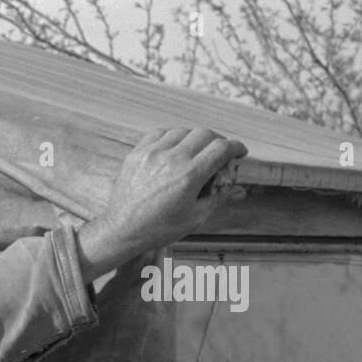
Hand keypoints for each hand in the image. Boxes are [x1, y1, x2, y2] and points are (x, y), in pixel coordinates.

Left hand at [77, 127, 247, 278]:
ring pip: (182, 130)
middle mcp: (171, 159)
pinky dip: (171, 137)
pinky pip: (158, 133)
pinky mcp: (136, 154)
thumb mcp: (195, 217)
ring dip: (194, 138)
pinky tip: (173, 149)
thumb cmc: (159, 228)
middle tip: (219, 153)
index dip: (236, 147)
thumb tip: (239, 189)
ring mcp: (151, 154)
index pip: (222, 147)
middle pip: (205, 134)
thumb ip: (219, 197)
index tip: (239, 152)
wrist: (122, 230)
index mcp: (189, 175)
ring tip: (195, 152)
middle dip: (217, 141)